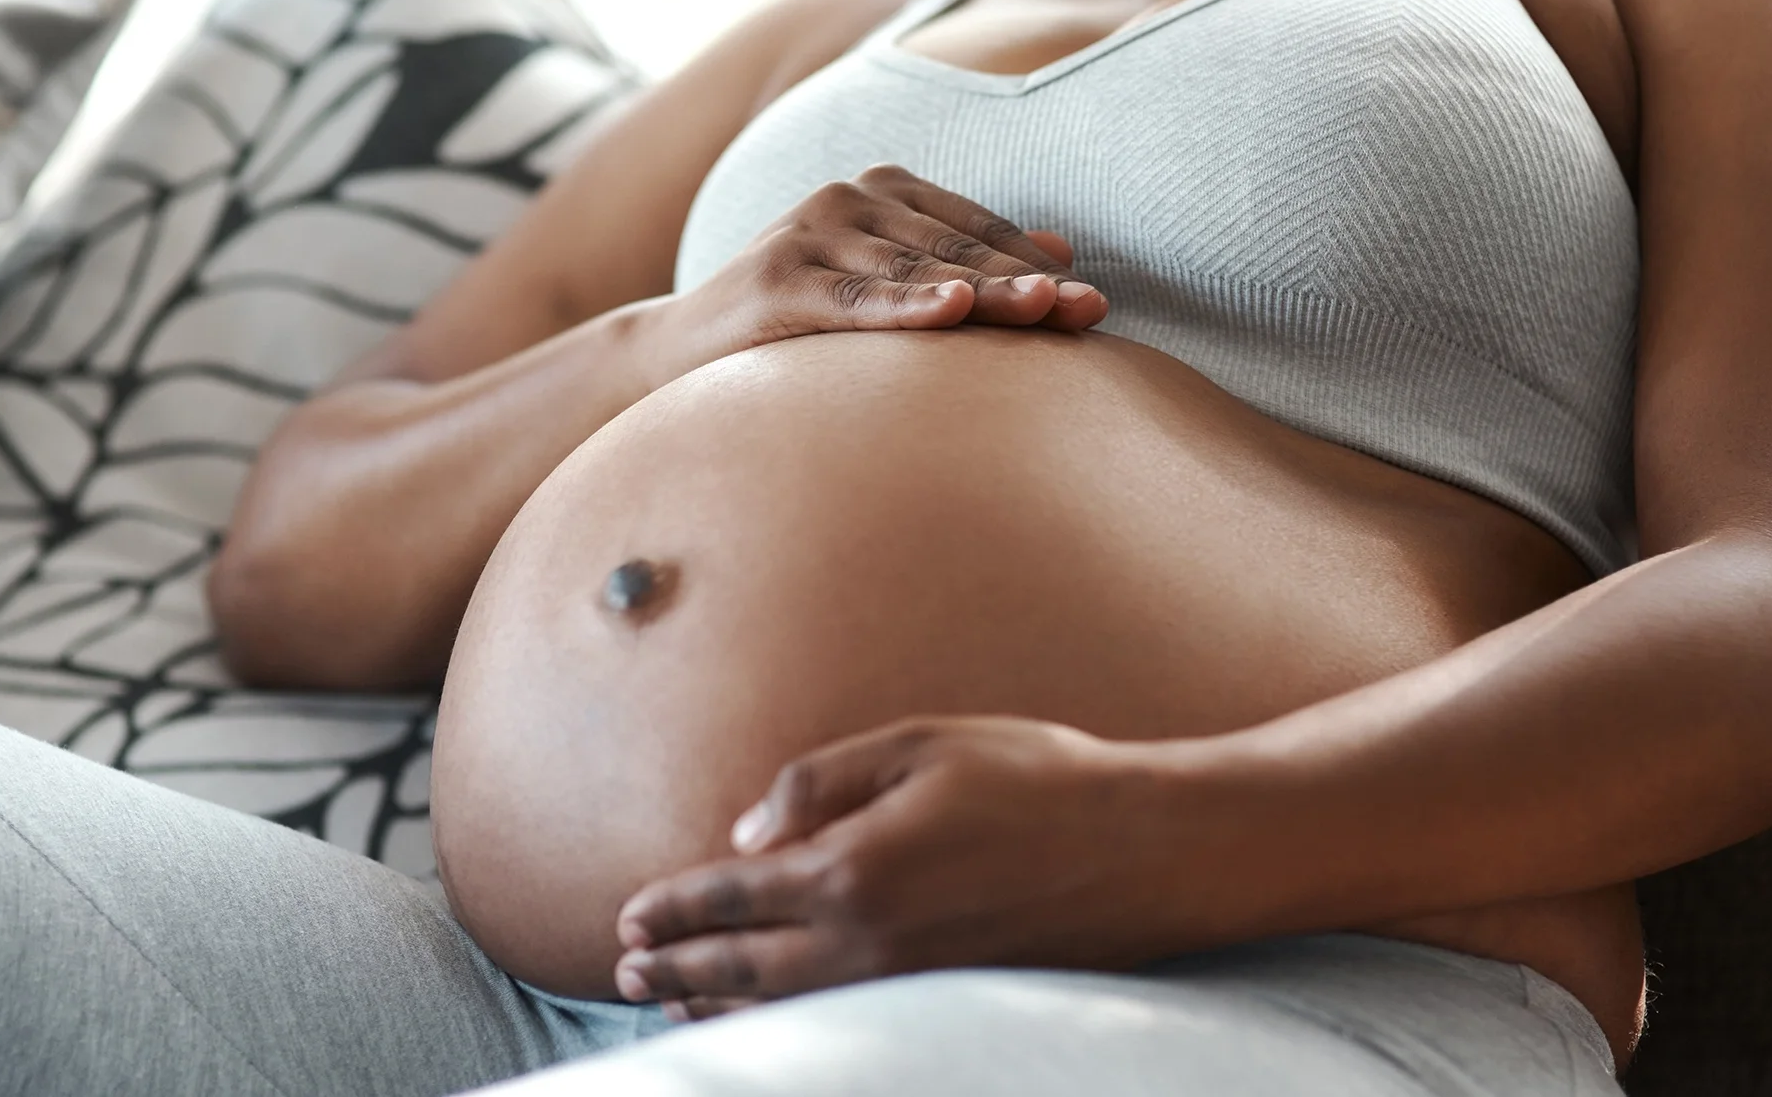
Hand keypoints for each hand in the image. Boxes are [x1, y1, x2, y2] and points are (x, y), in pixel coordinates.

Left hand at [611, 717, 1194, 1020]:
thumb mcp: (922, 744)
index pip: (730, 897)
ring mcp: (904, 987)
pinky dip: (784, 1027)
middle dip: (674, 968)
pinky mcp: (942, 1007)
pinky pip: (837, 1025)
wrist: (1148, 851)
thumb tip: (748, 828)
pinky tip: (767, 1020)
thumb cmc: (1039, 779)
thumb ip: (822, 781)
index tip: (628, 915)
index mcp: (851, 868)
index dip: (672, 909)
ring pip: (783, 1012)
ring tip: (672, 1002)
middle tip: (623, 969)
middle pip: (739, 970)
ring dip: (716, 1008)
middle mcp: (865, 942)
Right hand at [636, 165, 1108, 384]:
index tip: (1094, 305)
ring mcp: (809, 233)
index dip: (1035, 266)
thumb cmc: (796, 327)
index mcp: (879, 190)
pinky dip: (907, 306)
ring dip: (986, 293)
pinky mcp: (777, 280)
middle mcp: (845, 197)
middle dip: (1025, 283)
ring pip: (915, 272)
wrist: (678, 353)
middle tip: (1088, 312)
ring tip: (1043, 311)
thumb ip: (960, 261)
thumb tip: (1063, 250)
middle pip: (955, 248)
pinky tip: (954, 311)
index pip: (975, 230)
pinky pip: (856, 300)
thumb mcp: (882, 285)